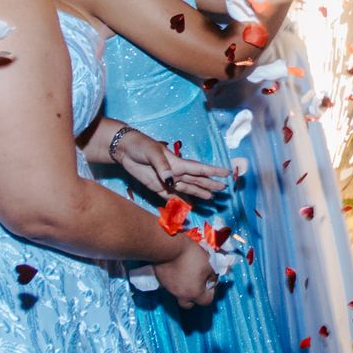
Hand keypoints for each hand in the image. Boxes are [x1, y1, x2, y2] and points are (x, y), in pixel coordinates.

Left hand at [111, 129, 229, 199]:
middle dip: (210, 184)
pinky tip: (189, 205)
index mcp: (178, 163)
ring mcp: (167, 181)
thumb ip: (162, 166)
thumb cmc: (141, 146)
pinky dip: (181, 201)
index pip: (199, 169)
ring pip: (188, 189)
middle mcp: (176, 173)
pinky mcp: (157, 187)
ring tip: (211, 198)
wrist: (125, 150)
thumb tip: (171, 179)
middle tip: (224, 189)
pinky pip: (172, 197)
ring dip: (199, 193)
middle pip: (196, 180)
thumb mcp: (152, 153)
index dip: (213, 171)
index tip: (227, 173)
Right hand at [151, 240, 219, 309]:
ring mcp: (169, 289)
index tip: (211, 282)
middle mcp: (181, 295)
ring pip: (178, 294)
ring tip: (188, 274)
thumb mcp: (210, 264)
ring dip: (184, 288)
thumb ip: (213, 275)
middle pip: (189, 304)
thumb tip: (212, 280)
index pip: (207, 301)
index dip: (212, 292)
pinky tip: (178, 269)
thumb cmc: (191, 256)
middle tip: (198, 284)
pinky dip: (175, 281)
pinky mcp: (161, 281)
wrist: (169, 248)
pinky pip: (170, 285)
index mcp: (194, 293)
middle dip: (195, 297)